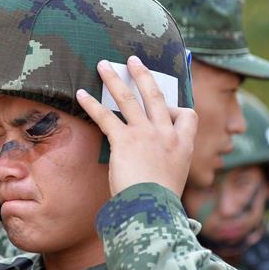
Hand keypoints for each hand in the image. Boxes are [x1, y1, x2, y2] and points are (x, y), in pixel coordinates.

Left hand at [76, 56, 197, 197]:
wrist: (152, 210)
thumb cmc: (159, 202)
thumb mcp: (171, 180)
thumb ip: (166, 165)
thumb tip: (154, 166)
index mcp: (184, 145)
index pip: (187, 115)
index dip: (176, 108)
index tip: (167, 107)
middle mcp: (167, 135)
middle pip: (155, 96)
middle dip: (143, 75)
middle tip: (132, 60)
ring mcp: (146, 135)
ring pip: (130, 99)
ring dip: (114, 80)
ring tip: (103, 65)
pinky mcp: (125, 141)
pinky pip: (106, 117)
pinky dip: (92, 104)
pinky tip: (81, 94)